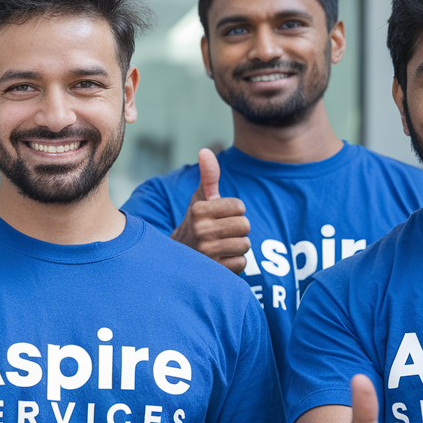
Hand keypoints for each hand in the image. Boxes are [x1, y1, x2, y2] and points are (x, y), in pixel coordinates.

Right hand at [171, 148, 250, 272]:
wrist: (177, 258)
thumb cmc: (195, 224)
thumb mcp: (200, 200)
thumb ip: (208, 176)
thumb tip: (206, 150)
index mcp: (198, 210)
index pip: (240, 207)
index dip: (234, 212)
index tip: (220, 217)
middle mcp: (200, 231)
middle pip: (245, 226)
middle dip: (238, 229)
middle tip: (222, 233)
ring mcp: (206, 253)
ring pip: (245, 245)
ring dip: (236, 246)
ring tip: (220, 246)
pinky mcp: (213, 271)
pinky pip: (241, 263)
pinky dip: (234, 262)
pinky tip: (219, 260)